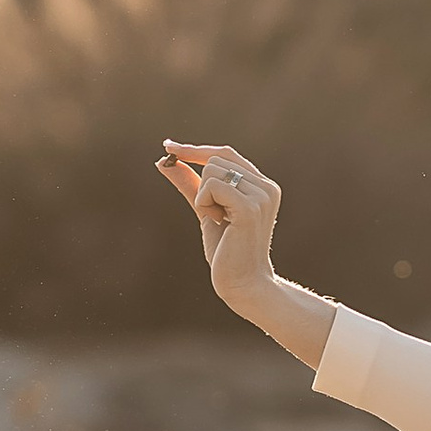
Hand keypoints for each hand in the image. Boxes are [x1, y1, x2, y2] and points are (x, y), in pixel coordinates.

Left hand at [155, 138, 280, 314]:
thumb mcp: (205, 211)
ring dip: (203, 197)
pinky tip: (219, 222)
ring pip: (211, 170)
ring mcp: (261, 195)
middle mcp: (266, 186)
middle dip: (202, 186)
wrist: (243, 284)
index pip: (225, 153)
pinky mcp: (250, 207)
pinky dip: (204, 202)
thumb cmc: (227, 252)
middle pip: (215, 159)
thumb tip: (164, 161)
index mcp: (261, 185)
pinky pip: (211, 186)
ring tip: (220, 221)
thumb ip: (190, 185)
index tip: (169, 146)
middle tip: (216, 215)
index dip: (195, 149)